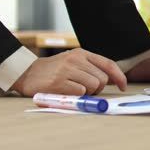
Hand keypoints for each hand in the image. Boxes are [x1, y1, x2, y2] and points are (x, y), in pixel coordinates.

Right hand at [10, 48, 126, 96]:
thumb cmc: (53, 70)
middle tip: (86, 90)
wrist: (26, 73)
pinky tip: (66, 92)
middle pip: (102, 78)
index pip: (108, 64)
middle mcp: (76, 59)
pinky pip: (80, 92)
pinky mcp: (58, 82)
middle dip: (98, 88)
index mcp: (82, 53)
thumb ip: (90, 68)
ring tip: (74, 90)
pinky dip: (77, 96)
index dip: (119, 77)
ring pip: (92, 86)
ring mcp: (67, 70)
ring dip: (87, 93)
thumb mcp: (73, 62)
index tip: (123, 86)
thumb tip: (111, 81)